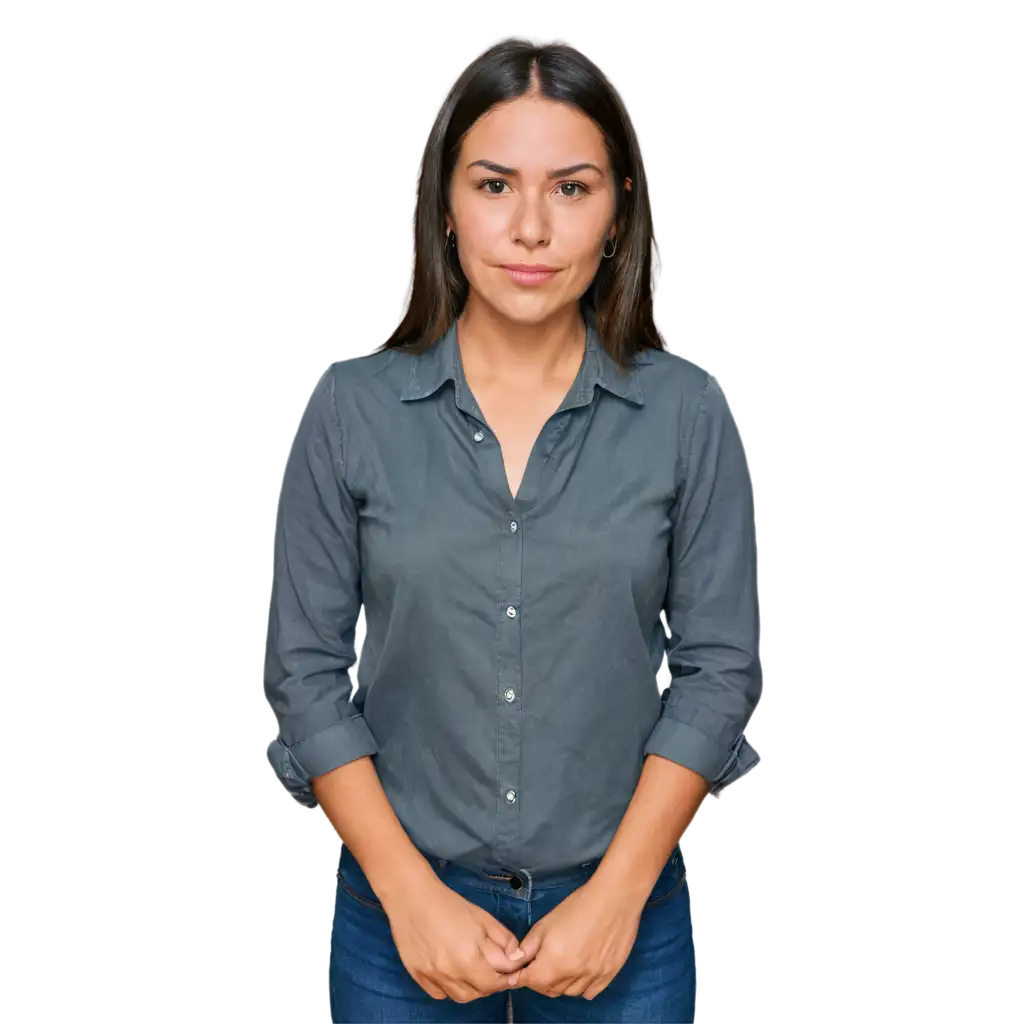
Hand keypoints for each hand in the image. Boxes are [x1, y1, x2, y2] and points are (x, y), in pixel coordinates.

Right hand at [384, 874, 533, 1002]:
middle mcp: (452, 973)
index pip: (498, 980)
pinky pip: (440, 993)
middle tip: (493, 968)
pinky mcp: (418, 976)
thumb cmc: (450, 904)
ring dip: (472, 987)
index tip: (511, 968)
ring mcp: (433, 976)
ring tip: (474, 970)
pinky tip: (453, 971)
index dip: (508, 974)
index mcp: (471, 958)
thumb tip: (517, 958)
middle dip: (492, 982)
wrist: (413, 897)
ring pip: (461, 996)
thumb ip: (504, 941)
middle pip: (481, 991)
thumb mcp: (483, 918)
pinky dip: (450, 987)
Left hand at [507, 878, 640, 999]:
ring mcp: (592, 977)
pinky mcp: (609, 974)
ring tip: (559, 967)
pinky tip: (579, 973)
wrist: (613, 899)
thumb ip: (528, 946)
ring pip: (569, 992)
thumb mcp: (546, 923)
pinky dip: (581, 987)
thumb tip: (513, 961)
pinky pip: (590, 992)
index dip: (520, 977)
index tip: (517, 974)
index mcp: (554, 962)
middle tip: (538, 965)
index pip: (530, 981)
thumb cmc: (578, 906)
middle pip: (550, 989)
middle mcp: (573, 975)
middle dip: (539, 980)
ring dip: (560, 984)